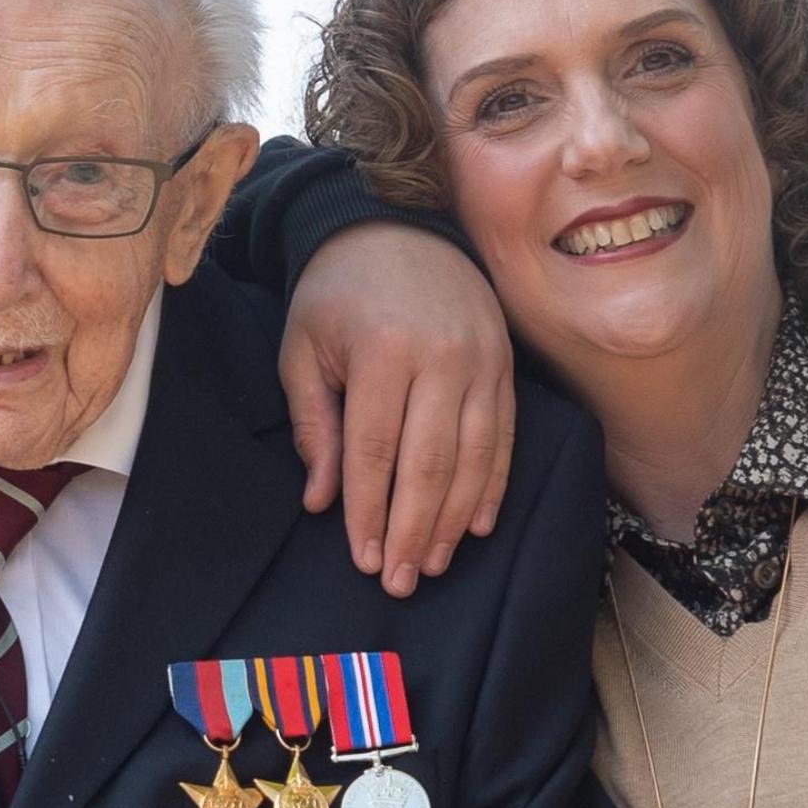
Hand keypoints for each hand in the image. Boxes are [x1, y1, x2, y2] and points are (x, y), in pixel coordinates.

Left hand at [278, 221, 514, 597]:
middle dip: (415, 531)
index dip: (370, 512)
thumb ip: (313, 424)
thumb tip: (322, 500)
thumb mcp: (303, 349)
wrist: (394, 226)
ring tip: (435, 563)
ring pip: (474, 458)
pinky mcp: (505, 365)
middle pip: (430, 464)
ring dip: (455, 520)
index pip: (376, 452)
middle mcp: (442, 358)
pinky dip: (493, 486)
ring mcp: (482, 361)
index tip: (364, 561)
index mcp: (384, 351)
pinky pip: (504, 437)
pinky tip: (479, 526)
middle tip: (402, 582)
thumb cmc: (337, 294)